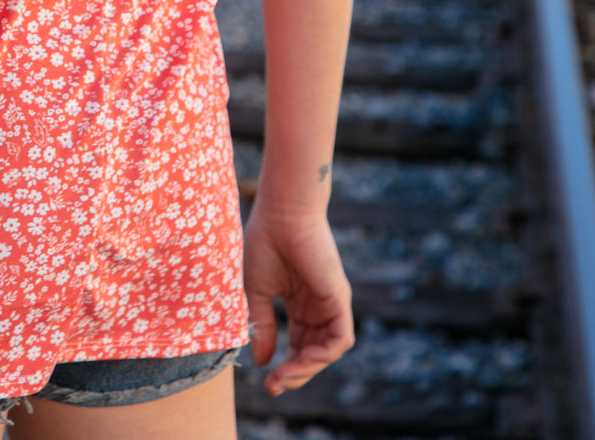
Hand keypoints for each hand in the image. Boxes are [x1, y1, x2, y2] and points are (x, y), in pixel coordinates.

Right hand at [243, 201, 353, 396]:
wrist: (281, 212)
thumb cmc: (265, 242)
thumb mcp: (256, 291)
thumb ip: (262, 325)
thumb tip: (264, 362)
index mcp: (298, 302)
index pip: (297, 345)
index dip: (284, 366)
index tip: (266, 381)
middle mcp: (317, 306)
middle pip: (313, 352)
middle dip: (295, 374)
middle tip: (275, 385)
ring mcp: (330, 303)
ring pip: (327, 351)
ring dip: (308, 369)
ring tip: (285, 375)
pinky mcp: (339, 298)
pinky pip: (340, 339)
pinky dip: (324, 355)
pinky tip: (302, 359)